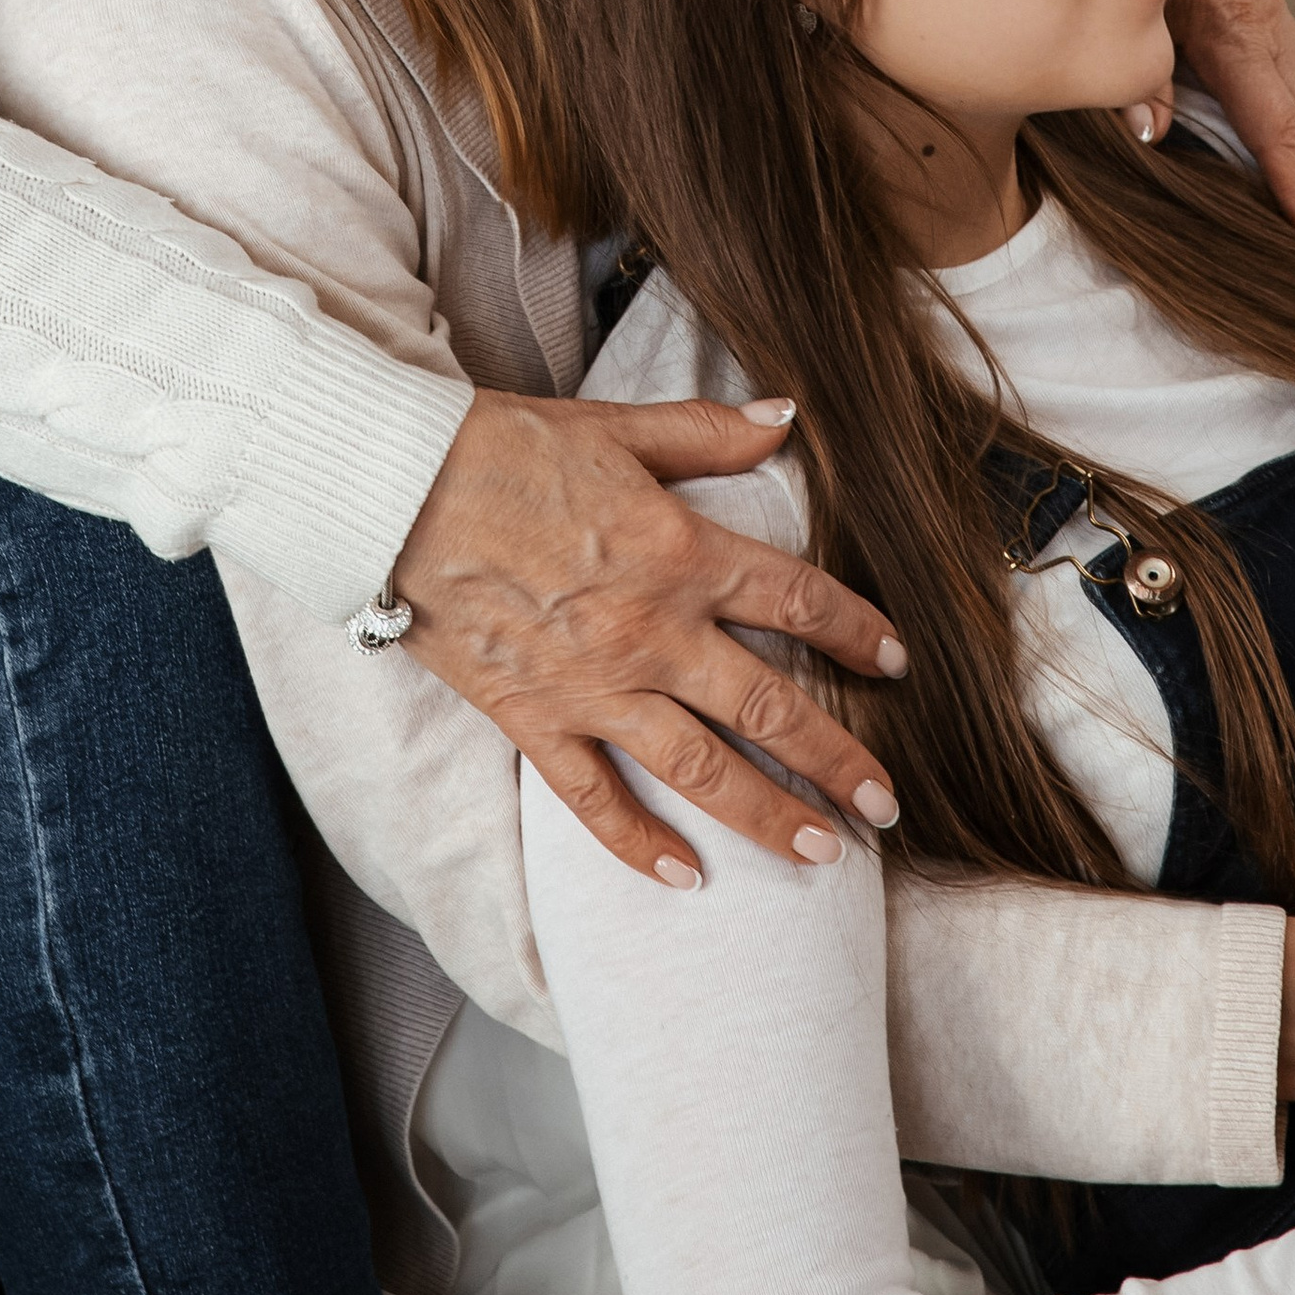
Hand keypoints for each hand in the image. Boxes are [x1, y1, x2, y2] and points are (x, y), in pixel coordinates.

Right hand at [394, 389, 906, 885]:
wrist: (396, 490)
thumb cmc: (505, 447)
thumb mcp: (617, 426)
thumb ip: (707, 433)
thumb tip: (786, 415)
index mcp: (681, 553)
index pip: (797, 601)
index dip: (857, 633)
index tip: (898, 662)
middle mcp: (652, 633)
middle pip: (768, 710)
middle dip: (836, 761)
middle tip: (887, 806)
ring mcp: (594, 687)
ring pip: (701, 771)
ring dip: (768, 817)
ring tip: (822, 856)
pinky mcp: (534, 721)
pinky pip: (595, 801)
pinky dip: (639, 846)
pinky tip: (683, 879)